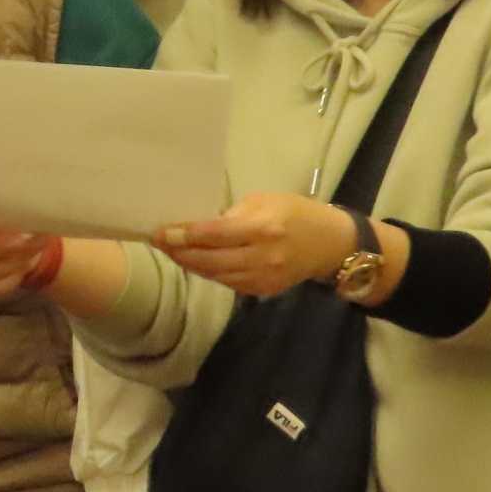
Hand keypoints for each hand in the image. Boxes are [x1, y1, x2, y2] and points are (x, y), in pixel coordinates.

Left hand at [155, 192, 353, 298]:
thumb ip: (233, 214)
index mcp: (262, 228)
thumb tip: (200, 226)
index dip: (183, 235)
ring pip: (215, 275)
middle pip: (210, 259)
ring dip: (191, 264)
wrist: (331, 243)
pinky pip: (228, 283)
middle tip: (159, 243)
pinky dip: (209, 273)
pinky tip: (196, 263)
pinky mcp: (263, 291)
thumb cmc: (296, 213)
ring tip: (173, 252)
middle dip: (180, 252)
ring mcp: (263, 278)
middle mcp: (262, 256)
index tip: (160, 232)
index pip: (214, 234)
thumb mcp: (265, 200)